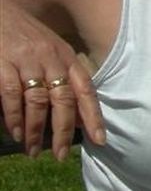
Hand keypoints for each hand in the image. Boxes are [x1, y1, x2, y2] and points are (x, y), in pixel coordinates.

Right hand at [0, 3, 104, 159]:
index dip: (94, 116)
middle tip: (59, 155)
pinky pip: (12, 96)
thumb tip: (77, 116)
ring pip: (37, 102)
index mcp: (67, 56)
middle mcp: (51, 58)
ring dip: (35, 130)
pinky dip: (14, 118)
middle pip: (64, 100)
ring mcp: (26, 60)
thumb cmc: (26, 34)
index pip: (86, 89)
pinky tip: (15, 132)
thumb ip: (65, 79)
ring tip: (33, 150)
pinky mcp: (2, 64)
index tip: (100, 140)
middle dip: (63, 131)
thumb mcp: (51, 50)